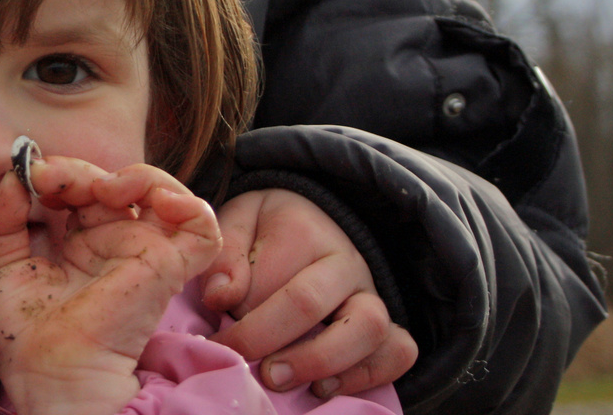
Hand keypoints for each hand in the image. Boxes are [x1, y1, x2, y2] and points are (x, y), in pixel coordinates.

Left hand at [0, 157, 220, 414]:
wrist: (52, 379)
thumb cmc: (26, 338)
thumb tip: (11, 176)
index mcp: (78, 244)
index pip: (78, 188)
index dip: (57, 173)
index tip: (30, 177)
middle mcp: (112, 244)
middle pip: (110, 183)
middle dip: (79, 170)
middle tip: (49, 178)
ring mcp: (142, 251)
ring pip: (160, 190)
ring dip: (135, 176)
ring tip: (104, 186)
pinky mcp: (167, 265)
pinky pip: (201, 226)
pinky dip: (188, 204)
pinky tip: (158, 201)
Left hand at [201, 189, 416, 398]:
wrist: (317, 224)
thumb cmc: (267, 232)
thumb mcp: (239, 222)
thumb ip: (226, 254)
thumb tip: (219, 296)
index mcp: (302, 229)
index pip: (268, 278)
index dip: (238, 315)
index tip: (214, 338)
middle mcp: (344, 260)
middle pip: (311, 302)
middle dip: (269, 339)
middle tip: (243, 362)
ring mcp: (371, 294)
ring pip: (367, 328)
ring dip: (320, 362)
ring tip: (281, 380)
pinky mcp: (389, 324)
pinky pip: (399, 351)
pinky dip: (367, 376)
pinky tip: (324, 389)